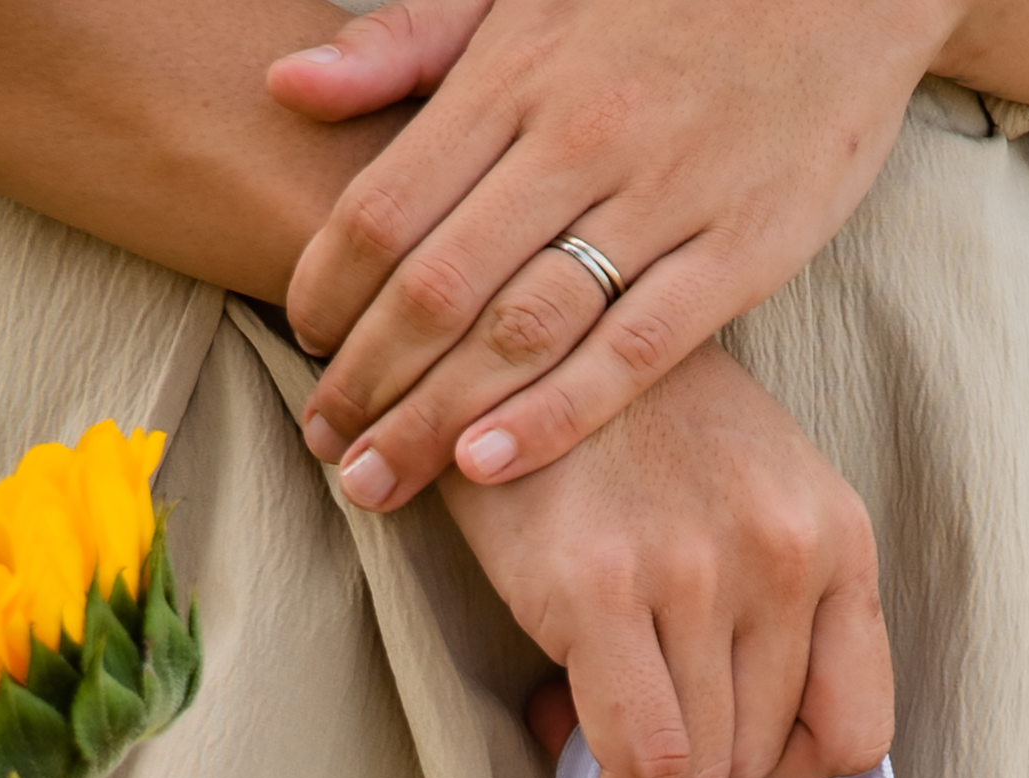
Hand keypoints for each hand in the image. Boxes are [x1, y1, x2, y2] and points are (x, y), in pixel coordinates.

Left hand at [270, 0, 952, 512]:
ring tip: (379, 482)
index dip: (328, 287)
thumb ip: (409, 42)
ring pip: (521, 330)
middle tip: (324, 445)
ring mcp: (663, 197)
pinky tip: (489, 467)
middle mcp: (580, 136)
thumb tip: (286, 86)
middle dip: (366, 380)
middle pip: (438, 286)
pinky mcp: (741, 251)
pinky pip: (633, 352)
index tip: (302, 343)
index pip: (387, 202)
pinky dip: (555, 414)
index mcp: (516, 71)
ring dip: (435, 419)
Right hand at [438, 339, 889, 777]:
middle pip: (767, 758)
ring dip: (654, 777)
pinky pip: (647, 758)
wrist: (529, 336)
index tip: (746, 755)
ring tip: (602, 705)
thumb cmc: (638, 437)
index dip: (798, 769)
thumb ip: (778, 636)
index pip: (859, 730)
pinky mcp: (600, 586)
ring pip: (705, 770)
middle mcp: (779, 551)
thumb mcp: (748, 509)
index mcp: (832, 533)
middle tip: (644, 712)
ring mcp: (693, 569)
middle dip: (706, 764)